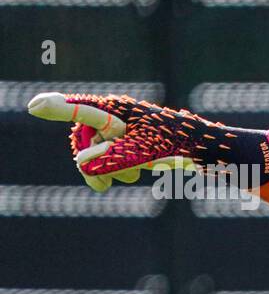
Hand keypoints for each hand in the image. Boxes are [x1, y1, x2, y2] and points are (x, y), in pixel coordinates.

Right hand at [28, 91, 268, 193]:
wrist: (208, 149)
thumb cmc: (177, 144)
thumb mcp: (143, 153)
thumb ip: (112, 159)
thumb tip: (84, 165)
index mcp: (117, 112)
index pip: (80, 111)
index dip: (58, 110)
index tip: (35, 106)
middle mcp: (117, 117)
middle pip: (86, 140)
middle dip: (92, 163)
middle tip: (103, 187)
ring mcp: (125, 129)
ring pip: (101, 152)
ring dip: (110, 168)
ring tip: (132, 176)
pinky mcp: (134, 141)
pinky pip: (114, 156)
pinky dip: (119, 168)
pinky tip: (136, 173)